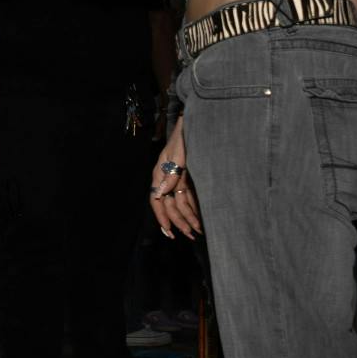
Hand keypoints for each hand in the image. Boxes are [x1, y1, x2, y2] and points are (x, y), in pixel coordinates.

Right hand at [149, 120, 200, 239]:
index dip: (162, 216)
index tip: (170, 231)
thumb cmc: (184, 135)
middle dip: (179, 222)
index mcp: (160, 173)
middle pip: (170, 205)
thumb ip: (171, 173)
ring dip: (188, 218)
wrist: (194, 122)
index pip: (157, 200)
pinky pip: (188, 195)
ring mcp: (176, 177)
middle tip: (191, 236)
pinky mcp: (186, 175)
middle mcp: (166, 178)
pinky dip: (193, 208)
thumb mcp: (179, 153)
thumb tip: (161, 193)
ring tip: (197, 232)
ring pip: (180, 202)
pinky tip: (199, 217)